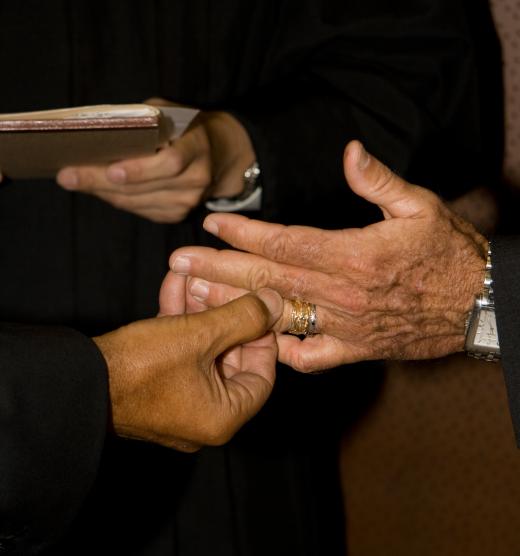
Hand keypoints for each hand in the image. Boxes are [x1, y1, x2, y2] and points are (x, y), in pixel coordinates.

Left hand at [56, 103, 254, 222]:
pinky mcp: (177, 214)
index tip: (110, 169)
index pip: (171, 163)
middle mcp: (197, 179)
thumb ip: (144, 123)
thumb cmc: (184, 128)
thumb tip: (100, 137)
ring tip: (74, 180)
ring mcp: (188, 202)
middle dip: (102, 181)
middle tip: (68, 176)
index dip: (141, 169)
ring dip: (103, 192)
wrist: (218, 155)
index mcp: (198, 148)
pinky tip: (97, 189)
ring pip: (137, 202)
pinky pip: (140, 210)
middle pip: (145, 187)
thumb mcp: (169, 113)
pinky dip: (116, 200)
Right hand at [92, 288, 281, 451]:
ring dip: (198, 312)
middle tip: (224, 284)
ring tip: (195, 276)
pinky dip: (177, 323)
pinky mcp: (156, 390)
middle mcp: (204, 417)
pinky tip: (173, 286)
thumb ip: (243, 317)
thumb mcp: (199, 335)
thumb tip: (274, 303)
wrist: (75, 382)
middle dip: (224, 315)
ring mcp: (178, 404)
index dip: (263, 337)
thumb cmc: (140, 367)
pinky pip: (178, 354)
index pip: (262, 375)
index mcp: (223, 417)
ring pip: (201, 351)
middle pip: (230, 359)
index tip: (259, 309)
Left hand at [168, 141, 487, 370]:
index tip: (210, 226)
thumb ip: (379, 180)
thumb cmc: (449, 252)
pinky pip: (309, 358)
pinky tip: (251, 341)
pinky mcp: (354, 350)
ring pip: (277, 317)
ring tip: (192, 299)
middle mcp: (341, 294)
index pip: (283, 243)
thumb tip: (348, 152)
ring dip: (231, 307)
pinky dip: (278, 351)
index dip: (242, 234)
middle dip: (217, 270)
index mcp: (353, 255)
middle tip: (176, 265)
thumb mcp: (422, 205)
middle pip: (266, 280)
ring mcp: (344, 327)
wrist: (477, 304)